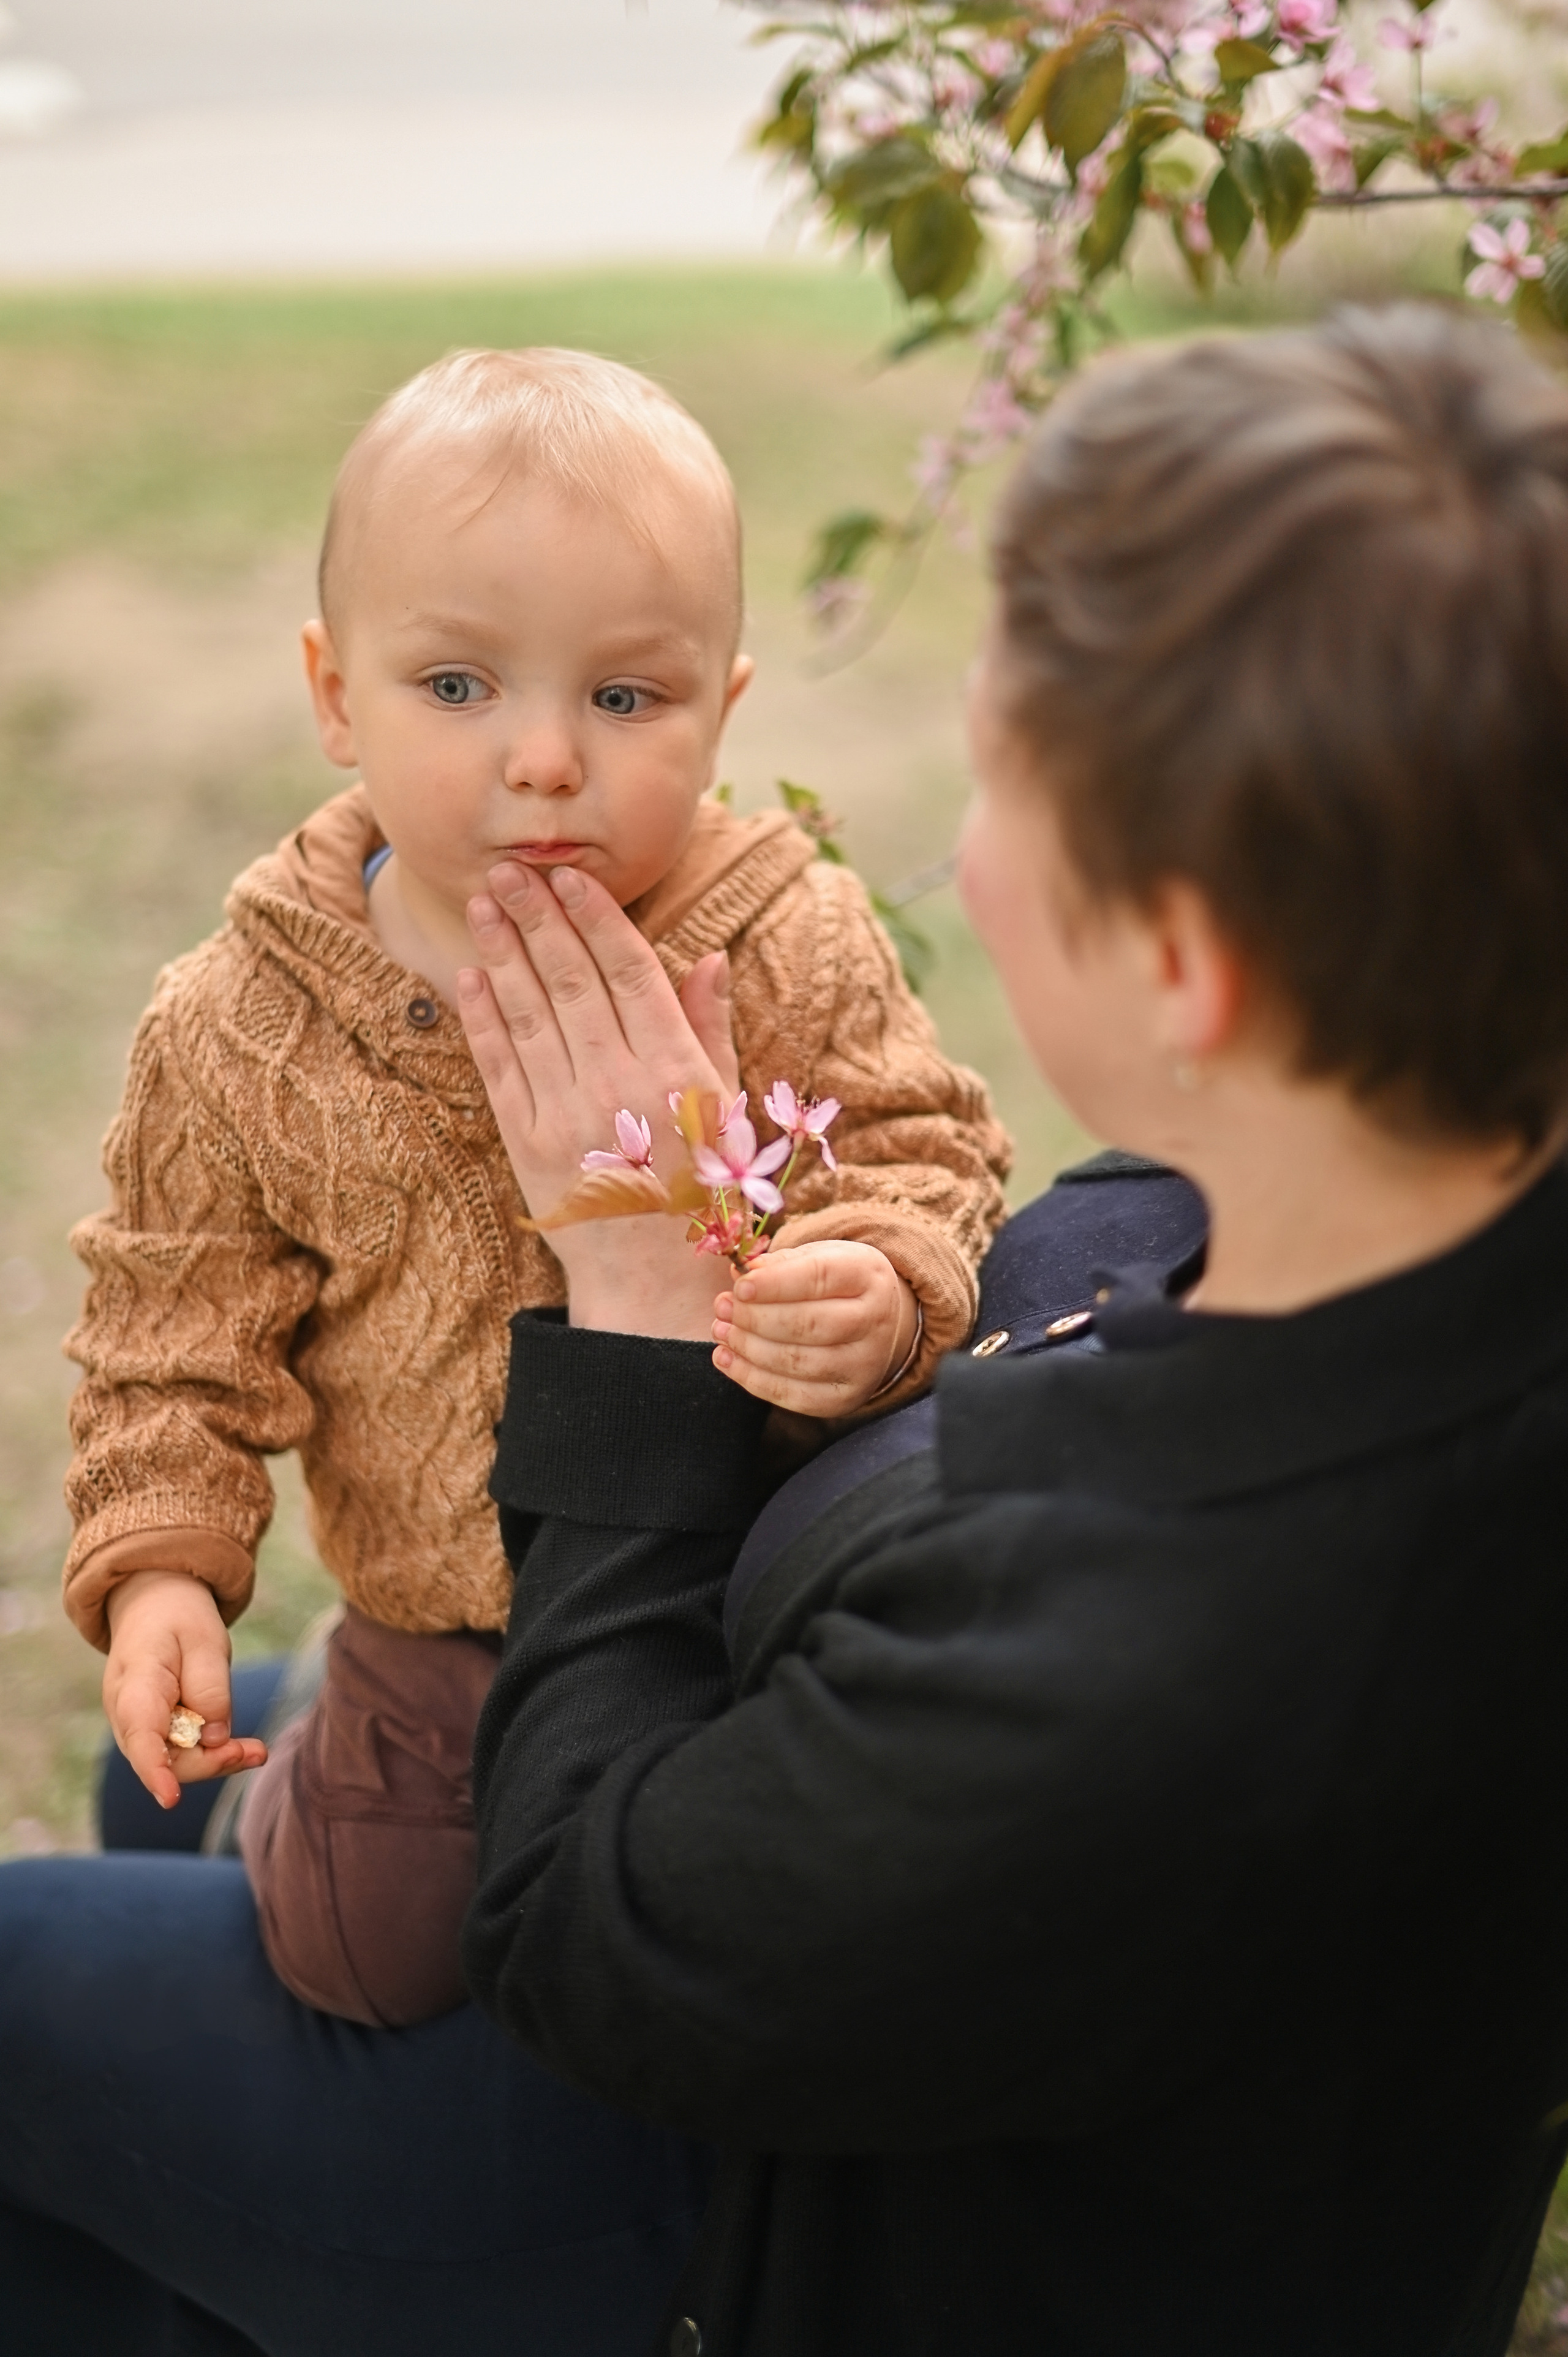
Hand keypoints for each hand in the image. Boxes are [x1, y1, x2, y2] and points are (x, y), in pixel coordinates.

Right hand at [103, 1571, 266, 1809]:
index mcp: (135, 1681)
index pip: (139, 1732)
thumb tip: (215, 1738)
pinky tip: (244, 1749)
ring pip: (173, 1760)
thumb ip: (211, 1687)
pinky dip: (212, 1752)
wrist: (153, 1605)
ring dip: (216, 1760)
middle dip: (209, 1763)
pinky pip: (180, 1751)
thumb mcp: (205, 1637)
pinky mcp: (153, 1731)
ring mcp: (136, 1725)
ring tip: (256, 1750)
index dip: (154, 1769)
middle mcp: (125, 1712)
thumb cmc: (178, 1618)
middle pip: (162, 1757)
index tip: (171, 1798)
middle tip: (254, 1751)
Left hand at [458, 861, 741, 1339]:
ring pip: (528, 1011)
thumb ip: (710, 1029)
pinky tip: (470, 976)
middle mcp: (618, 1081)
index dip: (597, 917)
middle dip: (538, 917)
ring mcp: (566, 1111)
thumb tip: (708, 957)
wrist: (655, 1285)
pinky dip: (482, 1017)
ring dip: (504, 951)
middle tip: (511, 870)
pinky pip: (498, 1065)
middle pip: (570, 979)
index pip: (629, 970)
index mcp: (674, 1067)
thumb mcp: (725, 1108)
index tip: (572, 877)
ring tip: (486, 903)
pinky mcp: (525, 1141)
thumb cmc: (704, 1193)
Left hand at [712, 1241, 919, 1416]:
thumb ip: (778, 1263)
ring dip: (748, 1347)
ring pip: (797, 1362)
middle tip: (722, 1308)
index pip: (820, 1277)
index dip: (775, 1284)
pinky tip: (727, 1360)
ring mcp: (865, 1364)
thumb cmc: (835, 1284)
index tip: (739, 1287)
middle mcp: (875, 1320)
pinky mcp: (846, 1397)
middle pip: (808, 1323)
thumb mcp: (815, 1258)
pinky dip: (752, 1379)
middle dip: (755, 1318)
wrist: (873, 1322)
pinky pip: (793, 1396)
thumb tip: (741, 1273)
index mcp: (868, 1274)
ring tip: (721, 1331)